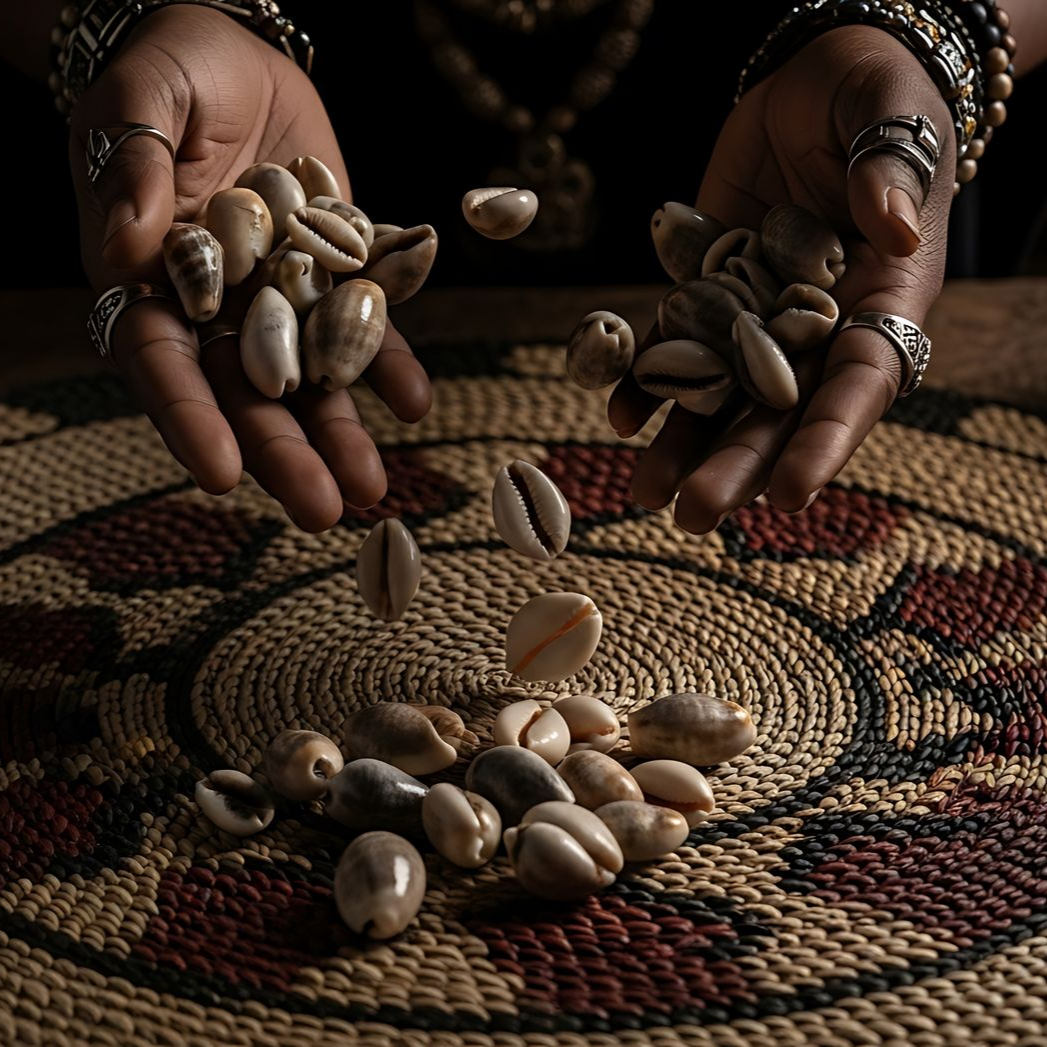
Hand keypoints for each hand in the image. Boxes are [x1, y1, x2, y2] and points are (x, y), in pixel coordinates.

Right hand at [70, 6, 430, 530]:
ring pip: (309, 380)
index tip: (218, 474)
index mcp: (148, 281)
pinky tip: (415, 401)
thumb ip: (135, 168)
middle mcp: (214, 308)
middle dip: (281, 455)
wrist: (237, 55)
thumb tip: (127, 245)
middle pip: (243, 394)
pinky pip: (365, 329)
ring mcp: (279, 299)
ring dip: (340, 435)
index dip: (187, 417)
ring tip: (374, 487)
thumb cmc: (169, 68)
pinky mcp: (334, 277)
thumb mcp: (143, 101)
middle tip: (322, 512)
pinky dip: (390, 364)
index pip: (161, 362)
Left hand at [610, 25, 953, 532]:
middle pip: (779, 412)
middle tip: (693, 517)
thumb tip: (889, 233)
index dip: (826, 440)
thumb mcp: (889, 117)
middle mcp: (817, 327)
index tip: (792, 495)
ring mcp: (757, 317)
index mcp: (881, 302)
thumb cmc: (874, 95)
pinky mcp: (706, 294)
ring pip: (721, 396)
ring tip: (641, 494)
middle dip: (737, 466)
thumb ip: (888, 172)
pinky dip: (645, 382)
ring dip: (681, 447)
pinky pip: (673, 347)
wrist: (810, 87)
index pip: (859, 384)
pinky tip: (617, 415)